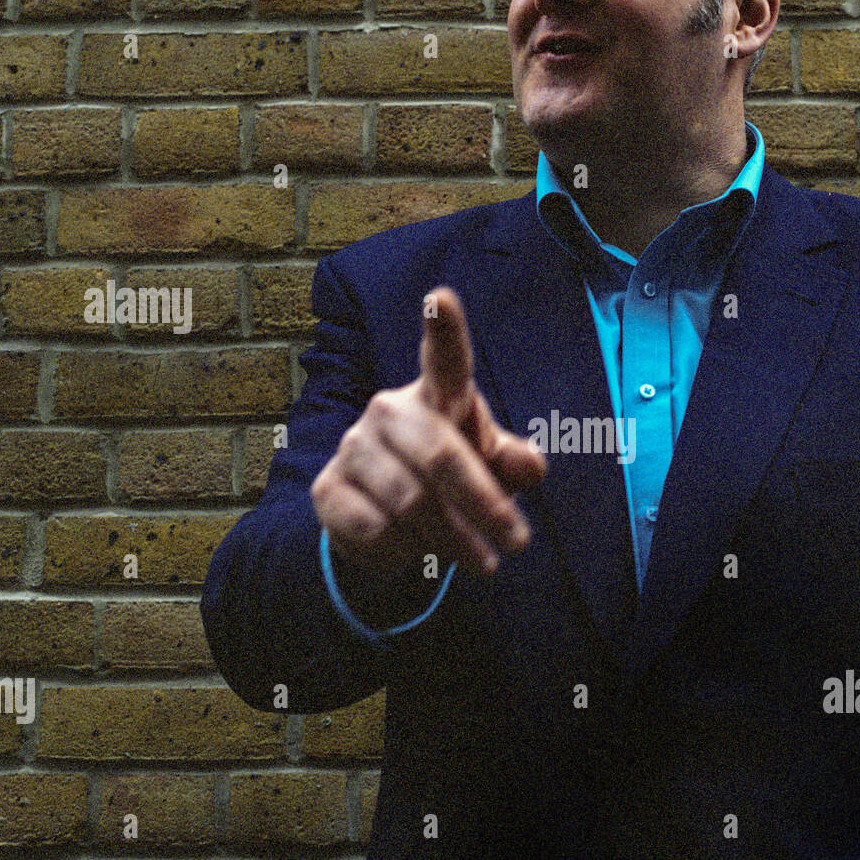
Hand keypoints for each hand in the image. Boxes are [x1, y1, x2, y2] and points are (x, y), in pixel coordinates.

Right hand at [311, 286, 547, 577]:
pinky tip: (416, 551)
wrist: (384, 519)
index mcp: (438, 395)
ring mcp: (353, 448)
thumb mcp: (489, 467)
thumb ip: (513, 462)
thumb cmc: (450, 476)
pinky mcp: (327, 489)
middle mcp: (389, 411)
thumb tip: (532, 466)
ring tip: (482, 561)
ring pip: (411, 503)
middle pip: (440, 457)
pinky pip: (376, 530)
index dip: (444, 329)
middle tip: (518, 544)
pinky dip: (407, 553)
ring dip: (455, 541)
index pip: (443, 358)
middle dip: (485, 507)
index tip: (441, 298)